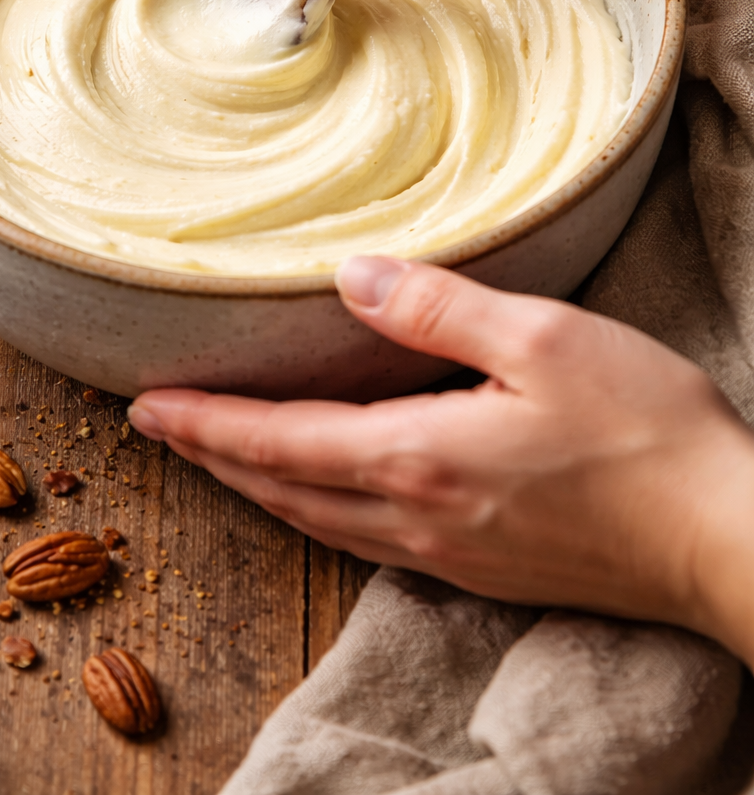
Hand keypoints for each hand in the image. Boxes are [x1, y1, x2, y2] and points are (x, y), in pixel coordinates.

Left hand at [129, 257, 753, 668]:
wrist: (724, 541)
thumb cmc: (645, 433)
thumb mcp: (544, 340)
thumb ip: (437, 307)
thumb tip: (350, 275)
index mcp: (417, 457)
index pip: (278, 442)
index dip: (206, 425)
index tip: (147, 408)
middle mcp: (416, 518)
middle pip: (283, 491)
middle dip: (215, 459)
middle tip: (164, 430)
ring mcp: (449, 554)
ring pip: (319, 524)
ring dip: (260, 487)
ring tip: (223, 457)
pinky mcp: (483, 568)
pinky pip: (366, 543)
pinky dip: (316, 511)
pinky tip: (324, 494)